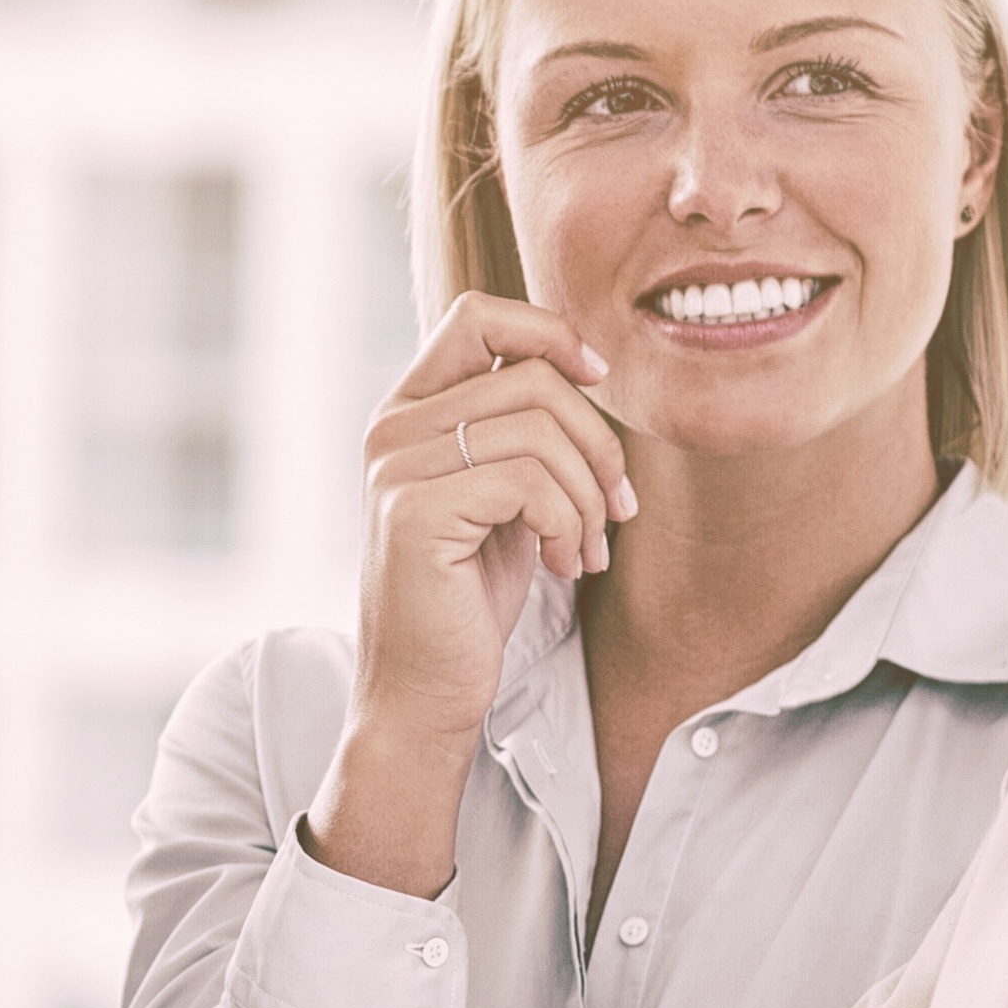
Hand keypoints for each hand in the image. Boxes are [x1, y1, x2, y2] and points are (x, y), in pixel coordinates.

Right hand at [311, 293, 632, 897]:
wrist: (424, 693)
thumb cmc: (467, 600)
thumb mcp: (504, 497)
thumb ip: (523, 431)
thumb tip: (587, 369)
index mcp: (409, 411)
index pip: (478, 314)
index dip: (550, 333)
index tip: (598, 382)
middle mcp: (392, 427)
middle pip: (531, 375)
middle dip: (597, 443)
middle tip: (615, 512)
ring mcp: (396, 466)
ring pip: (538, 428)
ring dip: (589, 493)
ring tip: (587, 549)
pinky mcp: (414, 510)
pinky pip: (528, 480)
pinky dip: (567, 523)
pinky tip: (561, 564)